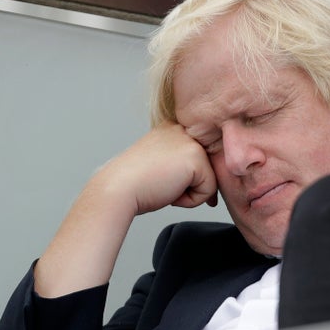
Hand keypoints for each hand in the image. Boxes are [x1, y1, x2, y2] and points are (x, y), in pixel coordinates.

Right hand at [94, 121, 217, 214]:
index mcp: (171, 128)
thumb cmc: (134, 185)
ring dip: (189, 194)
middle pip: (205, 169)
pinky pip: (209, 190)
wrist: (117, 189)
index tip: (163, 179)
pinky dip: (191, 200)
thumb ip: (184, 169)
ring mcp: (191, 141)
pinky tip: (169, 191)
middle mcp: (183, 129)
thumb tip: (212, 193)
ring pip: (209, 180)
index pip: (196, 159)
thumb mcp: (162, 168)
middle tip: (161, 183)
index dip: (186, 178)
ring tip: (164, 186)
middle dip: (189, 186)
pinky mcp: (196, 158)